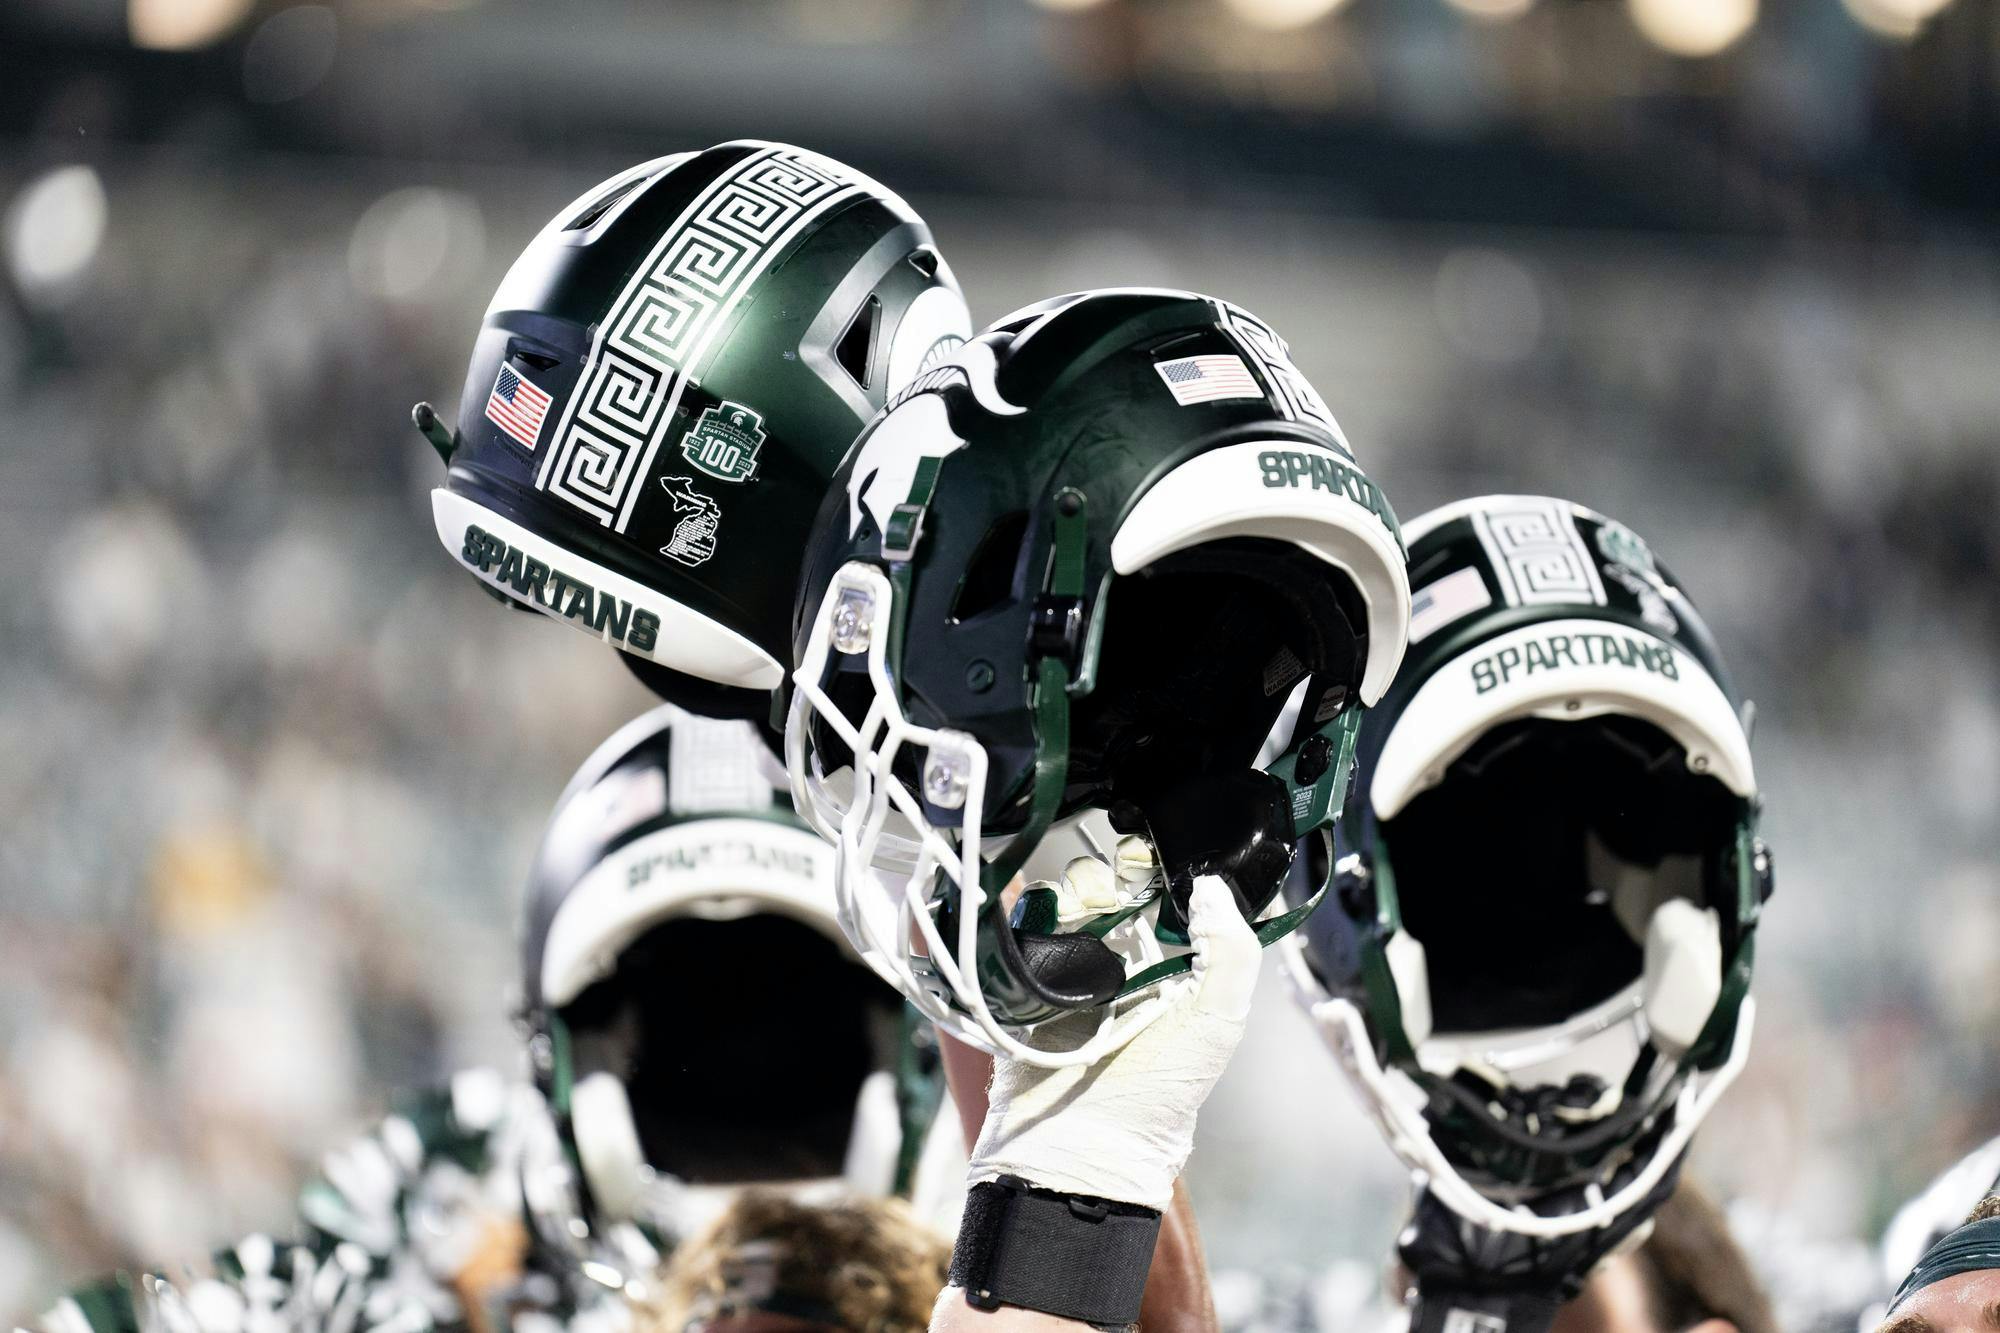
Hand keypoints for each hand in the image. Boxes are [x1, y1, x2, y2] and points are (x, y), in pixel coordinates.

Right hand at [967, 873, 1260, 1209]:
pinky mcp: (1021, 983)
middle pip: (1109, 891)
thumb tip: (1213, 886)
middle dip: (1110, 876)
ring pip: (1063, 903)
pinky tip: (1043, 912)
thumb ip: (1231, 950)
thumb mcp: (1218, 1023)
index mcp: (1169, 974)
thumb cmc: (1157, 1094)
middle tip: (1113, 888)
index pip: (1163, 902)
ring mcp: (1067, 975)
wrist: (1079, 1145)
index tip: (1154, 863)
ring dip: (1071, 890)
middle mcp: (1118, 969)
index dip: (1159, 874)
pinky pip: (1019, 930)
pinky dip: (1027, 911)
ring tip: (1079, 908)